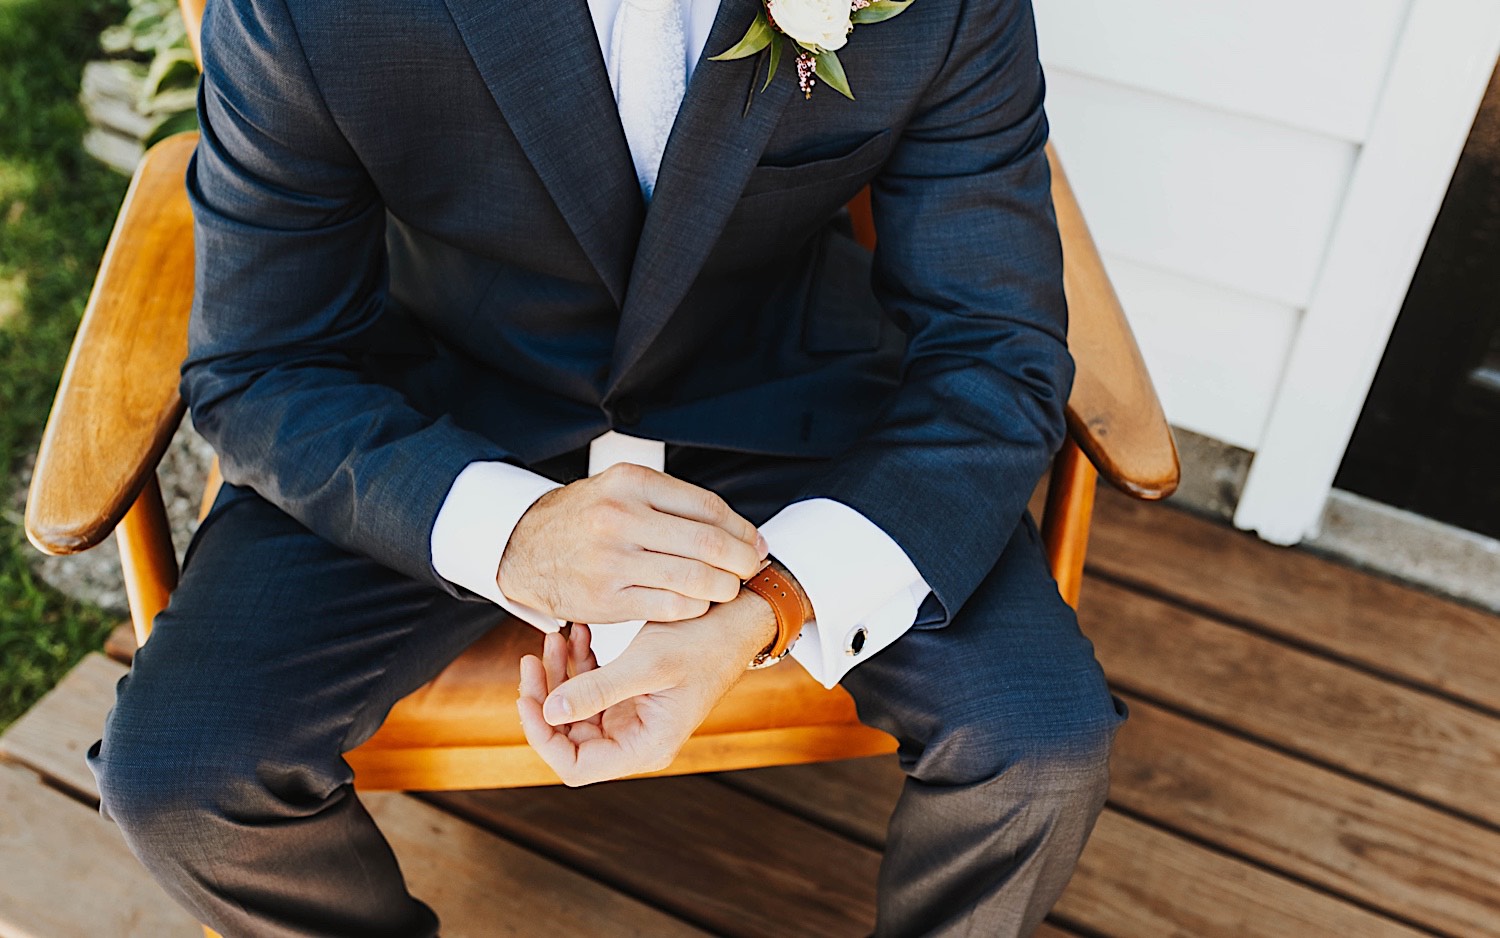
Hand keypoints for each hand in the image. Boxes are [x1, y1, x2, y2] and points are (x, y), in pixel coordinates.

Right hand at [497, 462, 767, 624]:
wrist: (523, 549)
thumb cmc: (585, 518)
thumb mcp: (620, 490)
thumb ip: (672, 503)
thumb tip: (740, 531)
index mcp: (631, 483)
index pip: (707, 507)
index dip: (741, 529)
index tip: (755, 542)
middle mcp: (621, 518)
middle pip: (707, 543)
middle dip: (741, 560)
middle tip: (752, 568)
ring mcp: (612, 560)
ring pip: (694, 578)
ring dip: (723, 587)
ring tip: (729, 587)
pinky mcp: (606, 599)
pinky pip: (671, 607)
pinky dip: (695, 607)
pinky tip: (698, 602)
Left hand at [516, 592, 777, 785]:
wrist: (738, 618)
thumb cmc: (704, 642)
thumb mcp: (648, 663)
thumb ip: (598, 690)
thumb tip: (548, 712)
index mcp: (646, 746)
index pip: (576, 766)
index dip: (543, 738)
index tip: (528, 697)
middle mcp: (638, 738)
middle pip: (570, 736)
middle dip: (547, 697)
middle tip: (533, 658)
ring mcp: (634, 716)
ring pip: (578, 708)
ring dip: (561, 675)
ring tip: (556, 637)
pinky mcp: (634, 694)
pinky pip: (594, 687)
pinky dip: (581, 662)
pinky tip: (579, 633)